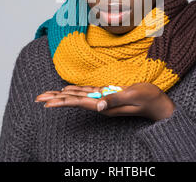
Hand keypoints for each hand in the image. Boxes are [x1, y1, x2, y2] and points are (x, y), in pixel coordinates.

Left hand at [35, 83, 175, 121]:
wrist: (159, 104)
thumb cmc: (149, 99)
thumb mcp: (133, 95)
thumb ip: (115, 99)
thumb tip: (97, 106)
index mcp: (105, 106)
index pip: (78, 103)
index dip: (61, 102)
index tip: (46, 103)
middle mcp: (101, 104)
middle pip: (73, 100)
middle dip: (55, 99)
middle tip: (37, 98)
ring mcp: (104, 100)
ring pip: (78, 97)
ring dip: (62, 95)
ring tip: (46, 95)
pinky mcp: (109, 95)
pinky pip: (88, 93)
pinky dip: (76, 91)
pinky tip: (67, 90)